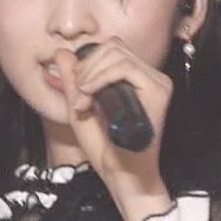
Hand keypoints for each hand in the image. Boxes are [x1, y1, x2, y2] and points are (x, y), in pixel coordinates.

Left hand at [54, 38, 173, 220]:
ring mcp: (157, 83)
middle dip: (86, 67)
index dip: (86, 62)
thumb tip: (62, 51)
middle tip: (78, 96)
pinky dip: (101, 77)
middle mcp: (150, 77)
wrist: (121, 174)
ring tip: (83, 101)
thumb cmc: (103, 146)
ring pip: (117, 54)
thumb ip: (71, 79)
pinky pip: (125, 68)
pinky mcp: (158, 92)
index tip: (76, 89)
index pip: (110, 48)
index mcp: (135, 78)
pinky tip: (90, 95)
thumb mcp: (79, 107)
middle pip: (113, 46)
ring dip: (91, 74)